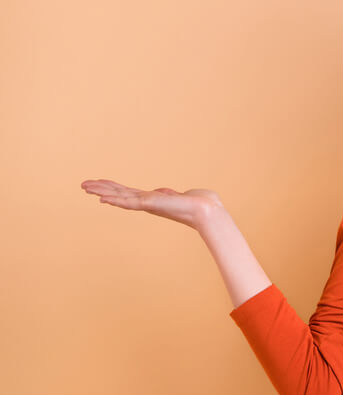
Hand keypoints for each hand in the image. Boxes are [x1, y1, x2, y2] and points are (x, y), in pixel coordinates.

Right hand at [80, 179, 222, 230]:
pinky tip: (102, 199)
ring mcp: (147, 204)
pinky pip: (129, 202)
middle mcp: (147, 202)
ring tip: (85, 187)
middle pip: (118, 193)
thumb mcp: (179, 196)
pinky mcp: (151, 205)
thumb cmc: (199, 203)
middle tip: (83, 185)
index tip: (98, 184)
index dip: (112, 188)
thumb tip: (165, 192)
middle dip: (101, 189)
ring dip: (102, 192)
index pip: (127, 192)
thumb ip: (169, 195)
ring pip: (119, 197)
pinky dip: (115, 200)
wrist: (207, 210)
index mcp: (152, 199)